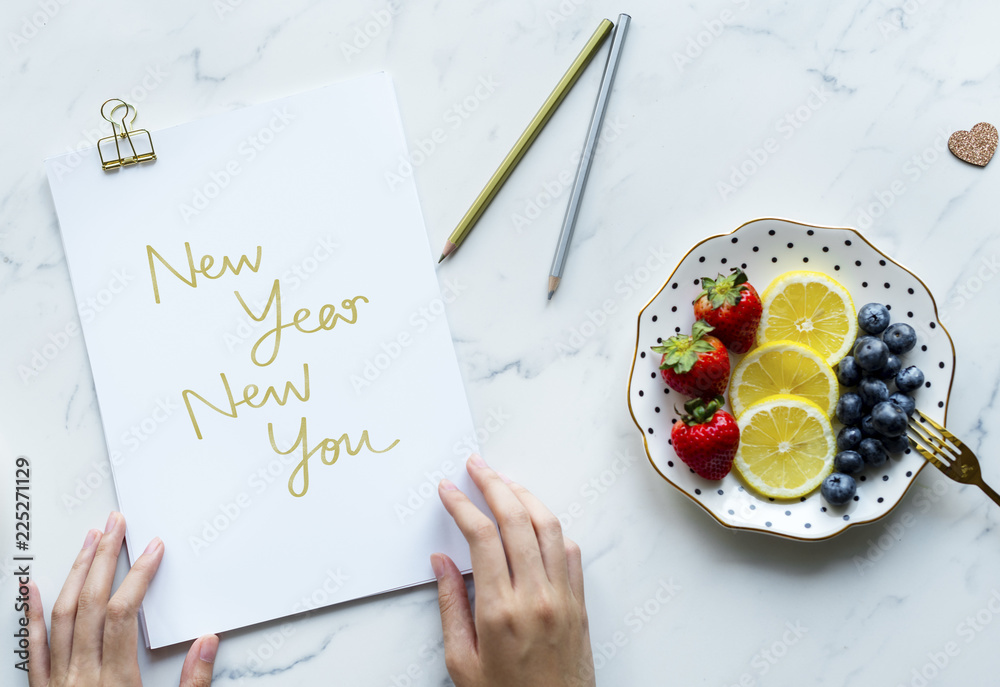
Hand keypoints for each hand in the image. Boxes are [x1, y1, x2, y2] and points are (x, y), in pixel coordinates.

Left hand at [24, 511, 217, 685]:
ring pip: (60, 616)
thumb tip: (208, 641)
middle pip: (89, 604)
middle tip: (116, 525)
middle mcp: (80, 679)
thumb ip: (193, 684)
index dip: (138, 576)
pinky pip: (33, 647)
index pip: (122, 614)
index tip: (152, 549)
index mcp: (115, 684)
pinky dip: (32, 614)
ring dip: (75, 573)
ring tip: (89, 540)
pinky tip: (32, 588)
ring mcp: (56, 685)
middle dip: (105, 558)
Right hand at [432, 455, 594, 686]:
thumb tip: (441, 561)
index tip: (448, 489)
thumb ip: (450, 606)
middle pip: (516, 519)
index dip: (462, 505)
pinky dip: (552, 526)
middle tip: (476, 466)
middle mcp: (536, 596)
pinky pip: (569, 551)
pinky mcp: (579, 603)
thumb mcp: (461, 661)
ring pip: (548, 526)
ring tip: (504, 482)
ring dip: (525, 496)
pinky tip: (536, 519)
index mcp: (500, 611)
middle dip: (493, 485)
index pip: (482, 537)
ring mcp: (562, 597)